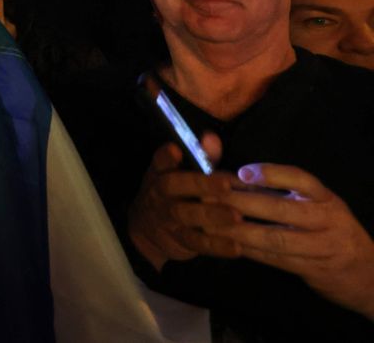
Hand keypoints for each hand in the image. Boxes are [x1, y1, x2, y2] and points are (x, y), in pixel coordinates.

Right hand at [127, 134, 237, 270]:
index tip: (176, 149)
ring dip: (211, 215)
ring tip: (235, 216)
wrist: (147, 229)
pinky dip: (216, 246)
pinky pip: (197, 243)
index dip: (167, 156)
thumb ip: (200, 157)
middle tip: (224, 184)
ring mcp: (168, 217)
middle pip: (174, 186)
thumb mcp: (181, 173)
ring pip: (186, 215)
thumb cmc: (173, 194)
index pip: (160, 160)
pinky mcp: (179, 240)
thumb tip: (212, 137)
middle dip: (200, 184)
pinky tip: (236, 247)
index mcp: (161, 173)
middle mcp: (161, 193)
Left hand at [205, 162, 373, 318]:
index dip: (271, 174)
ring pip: (275, 237)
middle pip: (281, 209)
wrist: (368, 276)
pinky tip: (228, 245)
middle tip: (208, 197)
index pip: (301, 180)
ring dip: (238, 231)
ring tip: (209, 224)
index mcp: (327, 199)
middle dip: (241, 202)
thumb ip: (286, 193)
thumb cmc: (334, 233)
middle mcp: (327, 220)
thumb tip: (237, 177)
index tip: (242, 172)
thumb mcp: (320, 207)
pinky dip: (250, 251)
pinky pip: (276, 259)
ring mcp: (322, 247)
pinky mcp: (314, 270)